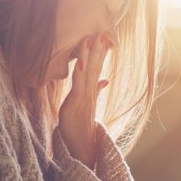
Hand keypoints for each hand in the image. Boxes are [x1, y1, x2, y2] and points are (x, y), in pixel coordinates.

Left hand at [58, 30, 118, 168]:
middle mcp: (89, 93)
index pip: (97, 67)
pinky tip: (82, 61)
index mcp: (91, 92)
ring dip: (90, 55)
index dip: (100, 52)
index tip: (104, 35)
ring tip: (93, 38)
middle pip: (96, 67)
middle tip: (104, 30)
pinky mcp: (76, 105)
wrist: (83, 149)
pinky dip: (80, 72)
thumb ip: (96, 91)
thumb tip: (104, 80)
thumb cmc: (81, 129)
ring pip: (88, 73)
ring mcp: (84, 98)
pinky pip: (79, 86)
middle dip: (99, 49)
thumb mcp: (87, 106)